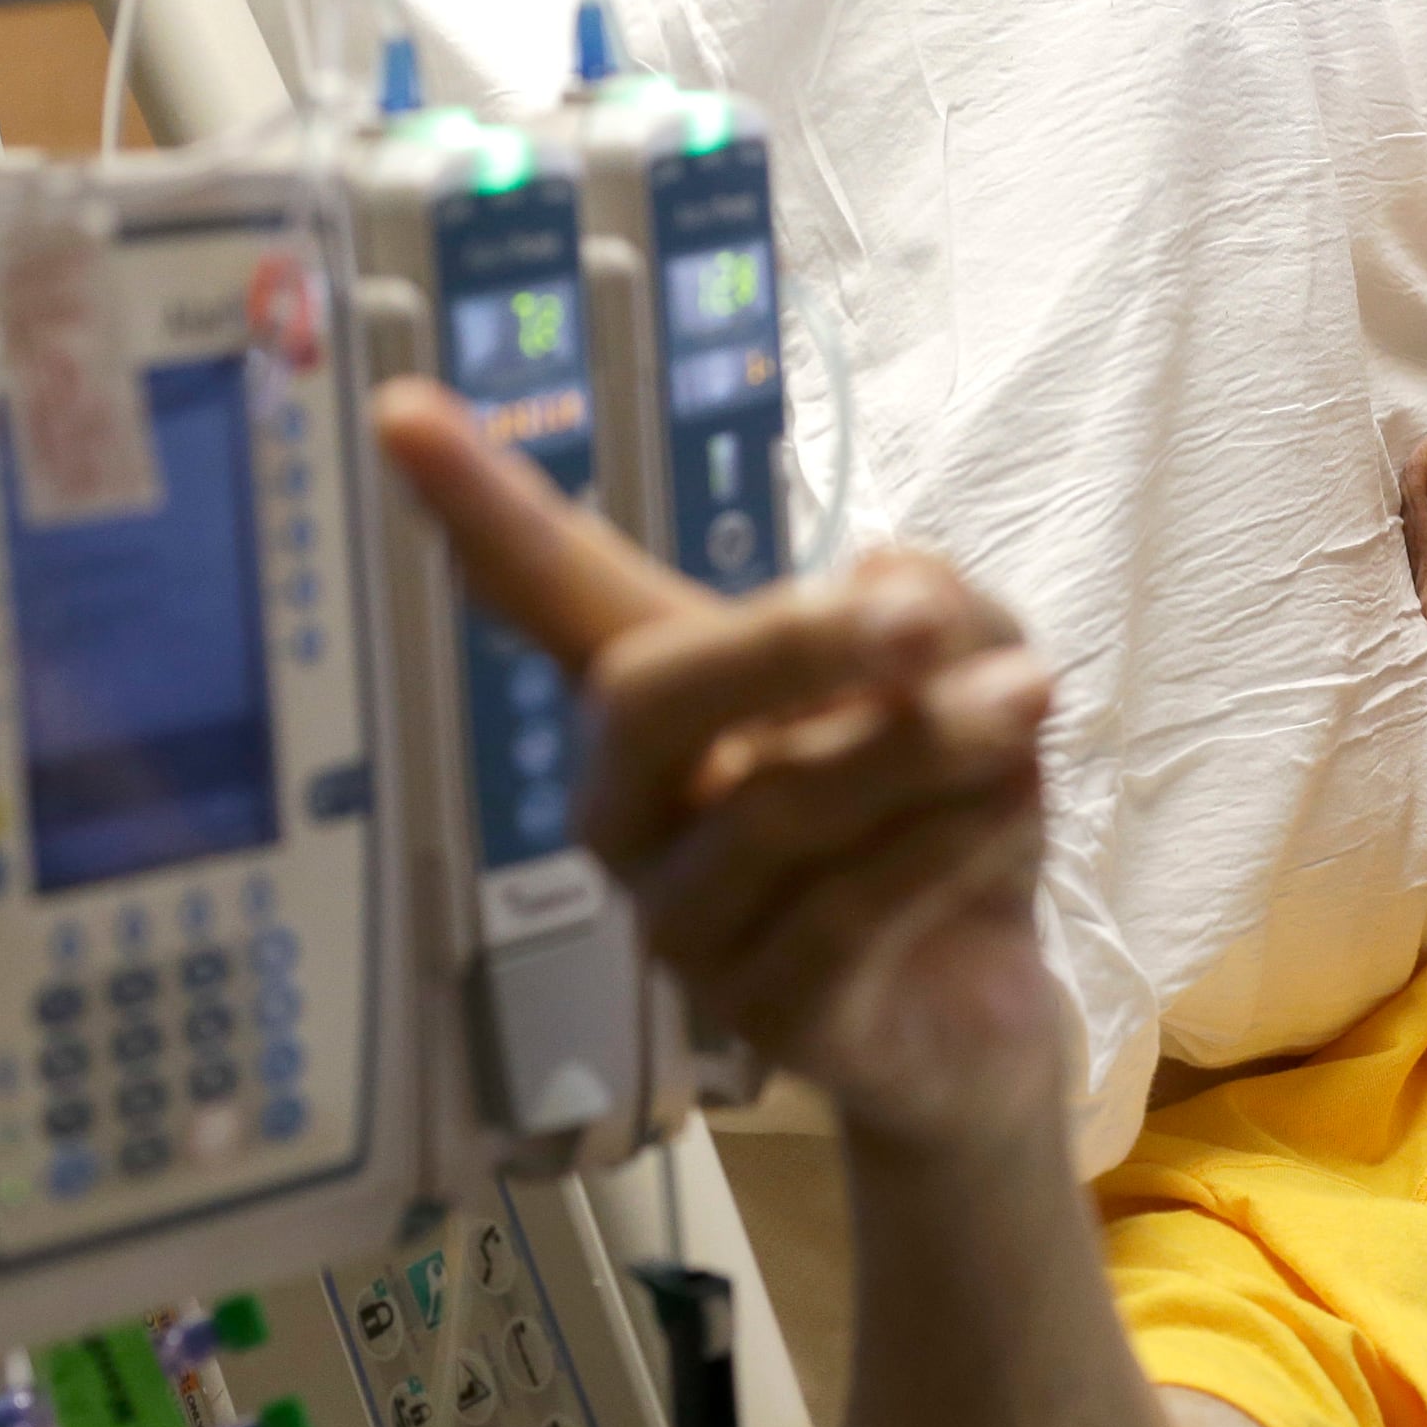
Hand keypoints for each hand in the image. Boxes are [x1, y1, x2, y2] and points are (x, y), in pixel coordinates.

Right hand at [376, 380, 1065, 1148]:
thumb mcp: (968, 664)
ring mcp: (684, 922)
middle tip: (921, 616)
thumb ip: (934, 604)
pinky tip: (1011, 809)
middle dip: (788, 645)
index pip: (549, 596)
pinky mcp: (764, 1016)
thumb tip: (886, 584)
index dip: (481, 511)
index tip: (398, 410)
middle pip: (648, 696)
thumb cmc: (944, 807)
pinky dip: (947, 843)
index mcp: (655, 703)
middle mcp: (633, 810)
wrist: (985, 1003)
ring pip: (777, 804)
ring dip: (921, 743)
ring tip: (1028, 699)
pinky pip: (847, 911)